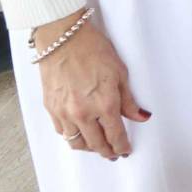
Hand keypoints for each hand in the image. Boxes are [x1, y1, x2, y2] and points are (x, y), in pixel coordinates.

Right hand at [36, 13, 147, 160]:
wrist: (62, 38)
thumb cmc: (93, 50)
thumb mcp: (119, 72)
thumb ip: (128, 100)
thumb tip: (140, 117)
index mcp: (104, 104)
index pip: (115, 136)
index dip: (122, 146)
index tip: (125, 150)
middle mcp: (83, 113)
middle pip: (96, 144)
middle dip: (107, 152)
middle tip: (113, 154)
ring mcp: (64, 112)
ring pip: (76, 143)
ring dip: (88, 148)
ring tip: (97, 146)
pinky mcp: (50, 108)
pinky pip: (61, 131)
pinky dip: (72, 136)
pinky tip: (79, 133)